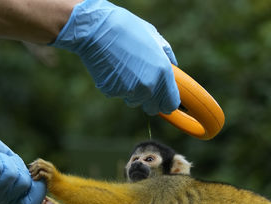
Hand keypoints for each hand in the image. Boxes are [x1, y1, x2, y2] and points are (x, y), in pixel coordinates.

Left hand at [29, 158, 58, 184]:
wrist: (60, 186)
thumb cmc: (51, 181)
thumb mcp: (46, 174)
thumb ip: (41, 170)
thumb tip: (30, 166)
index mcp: (49, 165)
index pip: (39, 160)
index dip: (33, 164)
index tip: (30, 170)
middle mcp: (50, 167)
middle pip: (38, 162)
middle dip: (32, 168)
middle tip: (30, 173)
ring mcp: (50, 171)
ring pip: (39, 166)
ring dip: (34, 171)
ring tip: (32, 176)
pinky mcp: (50, 177)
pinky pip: (41, 173)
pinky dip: (36, 176)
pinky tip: (35, 180)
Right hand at [51, 0, 179, 114]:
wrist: (97, 28)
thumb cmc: (126, 28)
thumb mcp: (153, 36)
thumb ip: (166, 55)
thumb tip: (173, 65)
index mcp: (163, 72)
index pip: (171, 103)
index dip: (167, 103)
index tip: (162, 101)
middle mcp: (149, 85)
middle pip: (152, 108)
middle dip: (148, 101)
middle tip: (140, 83)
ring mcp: (131, 91)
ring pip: (134, 100)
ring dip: (130, 91)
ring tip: (123, 67)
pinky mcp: (113, 92)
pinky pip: (117, 94)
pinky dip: (115, 85)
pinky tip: (111, 67)